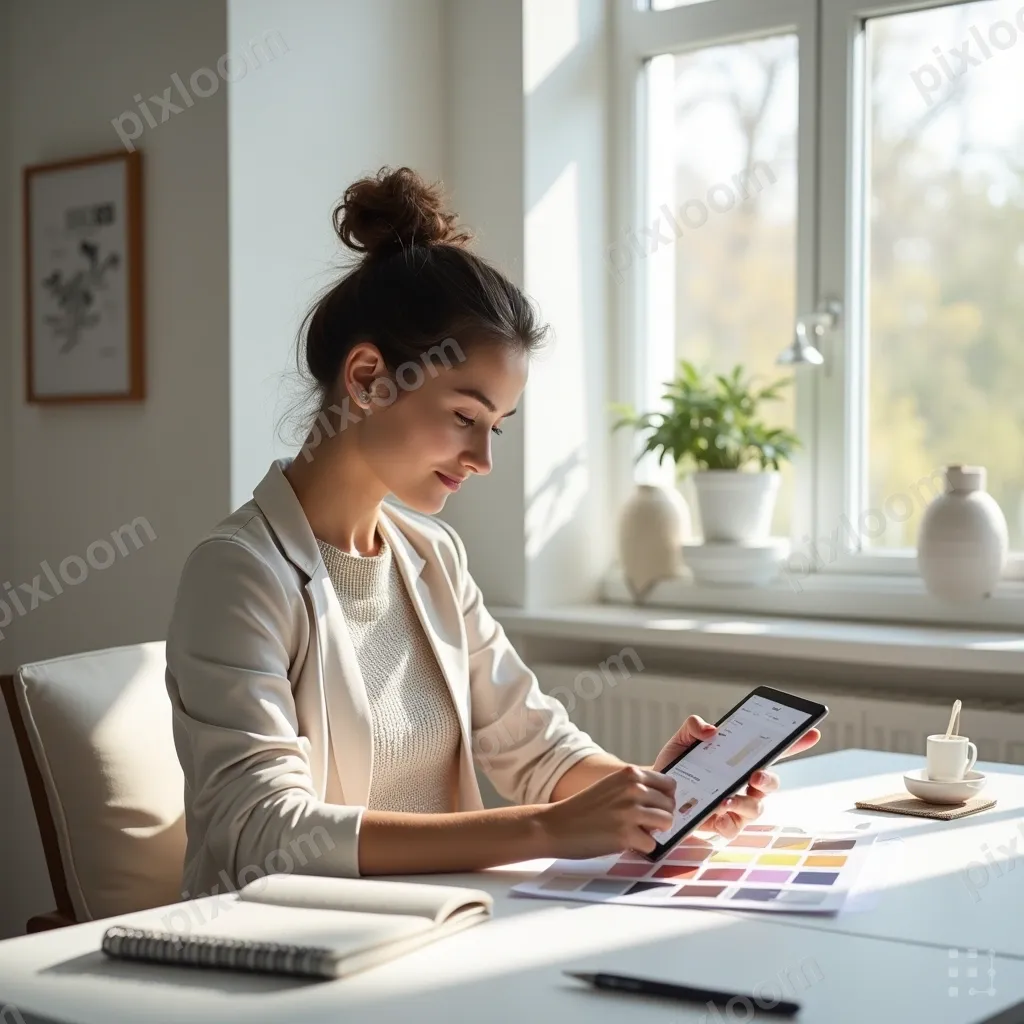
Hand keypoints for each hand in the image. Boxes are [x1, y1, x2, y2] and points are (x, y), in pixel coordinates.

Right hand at [538, 765, 677, 858]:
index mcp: (630, 774)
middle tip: (642, 824)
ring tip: (635, 832)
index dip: (665, 798)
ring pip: (666, 823)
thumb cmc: (584, 808)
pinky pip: (651, 845)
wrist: (556, 825)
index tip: (656, 807)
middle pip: (670, 805)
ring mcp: (631, 812)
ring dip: (654, 832)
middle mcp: (633, 789)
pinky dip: (640, 848)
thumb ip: (635, 788)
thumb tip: (666, 802)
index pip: (669, 784)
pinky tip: (623, 843)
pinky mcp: (626, 835)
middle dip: (660, 817)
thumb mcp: (611, 786)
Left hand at [652, 714, 821, 839]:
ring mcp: (736, 806)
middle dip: (768, 780)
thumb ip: (693, 727)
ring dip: (746, 804)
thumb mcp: (682, 741)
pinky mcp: (721, 824)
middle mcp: (744, 784)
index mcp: (740, 761)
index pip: (772, 752)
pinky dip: (729, 822)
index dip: (795, 743)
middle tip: (755, 776)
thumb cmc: (675, 765)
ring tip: (727, 799)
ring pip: (756, 809)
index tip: (812, 733)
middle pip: (770, 783)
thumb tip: (710, 729)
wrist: (654, 791)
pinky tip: (718, 815)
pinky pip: (734, 828)